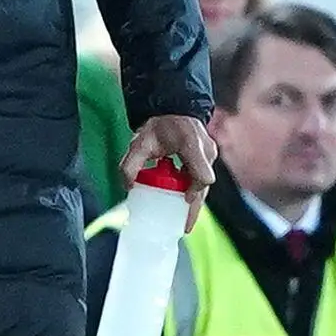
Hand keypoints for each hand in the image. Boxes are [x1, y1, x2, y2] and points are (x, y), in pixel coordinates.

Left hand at [122, 113, 215, 227]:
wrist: (173, 109)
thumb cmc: (158, 125)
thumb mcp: (139, 141)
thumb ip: (130, 163)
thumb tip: (127, 186)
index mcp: (191, 142)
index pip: (201, 172)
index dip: (194, 188)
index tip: (184, 198)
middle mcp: (205, 149)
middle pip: (204, 183)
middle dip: (195, 206)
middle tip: (185, 226)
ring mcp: (209, 154)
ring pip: (204, 183)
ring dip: (194, 201)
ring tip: (184, 223)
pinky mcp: (207, 159)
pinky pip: (201, 179)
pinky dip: (193, 192)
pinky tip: (183, 207)